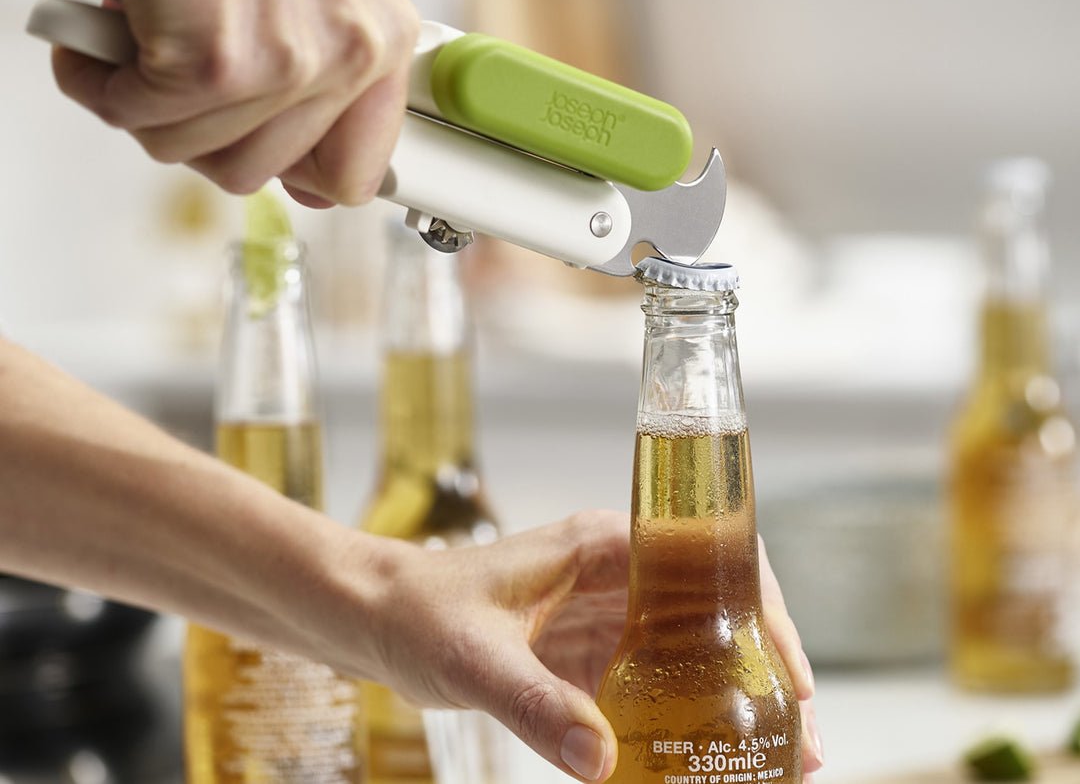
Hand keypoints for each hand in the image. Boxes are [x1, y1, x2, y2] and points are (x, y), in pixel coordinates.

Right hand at [52, 0, 417, 207]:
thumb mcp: (315, 9)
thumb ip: (320, 97)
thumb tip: (311, 190)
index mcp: (383, 47)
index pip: (355, 177)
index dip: (296, 176)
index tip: (261, 147)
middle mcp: (350, 59)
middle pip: (257, 174)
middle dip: (200, 134)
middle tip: (179, 82)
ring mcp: (286, 66)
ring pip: (195, 155)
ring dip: (147, 108)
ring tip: (142, 49)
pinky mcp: (214, 64)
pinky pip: (139, 118)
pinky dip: (98, 84)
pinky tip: (100, 37)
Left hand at [359, 512, 821, 781]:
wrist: (373, 619)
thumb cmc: (416, 611)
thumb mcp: (473, 656)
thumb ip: (533, 704)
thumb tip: (602, 760)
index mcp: (603, 544)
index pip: (708, 557)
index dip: (761, 610)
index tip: (790, 673)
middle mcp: (616, 573)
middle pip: (715, 610)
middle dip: (763, 668)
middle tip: (797, 738)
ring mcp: (605, 614)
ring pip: (692, 649)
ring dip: (732, 699)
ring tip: (773, 761)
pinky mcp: (588, 653)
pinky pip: (653, 683)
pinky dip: (684, 719)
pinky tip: (703, 762)